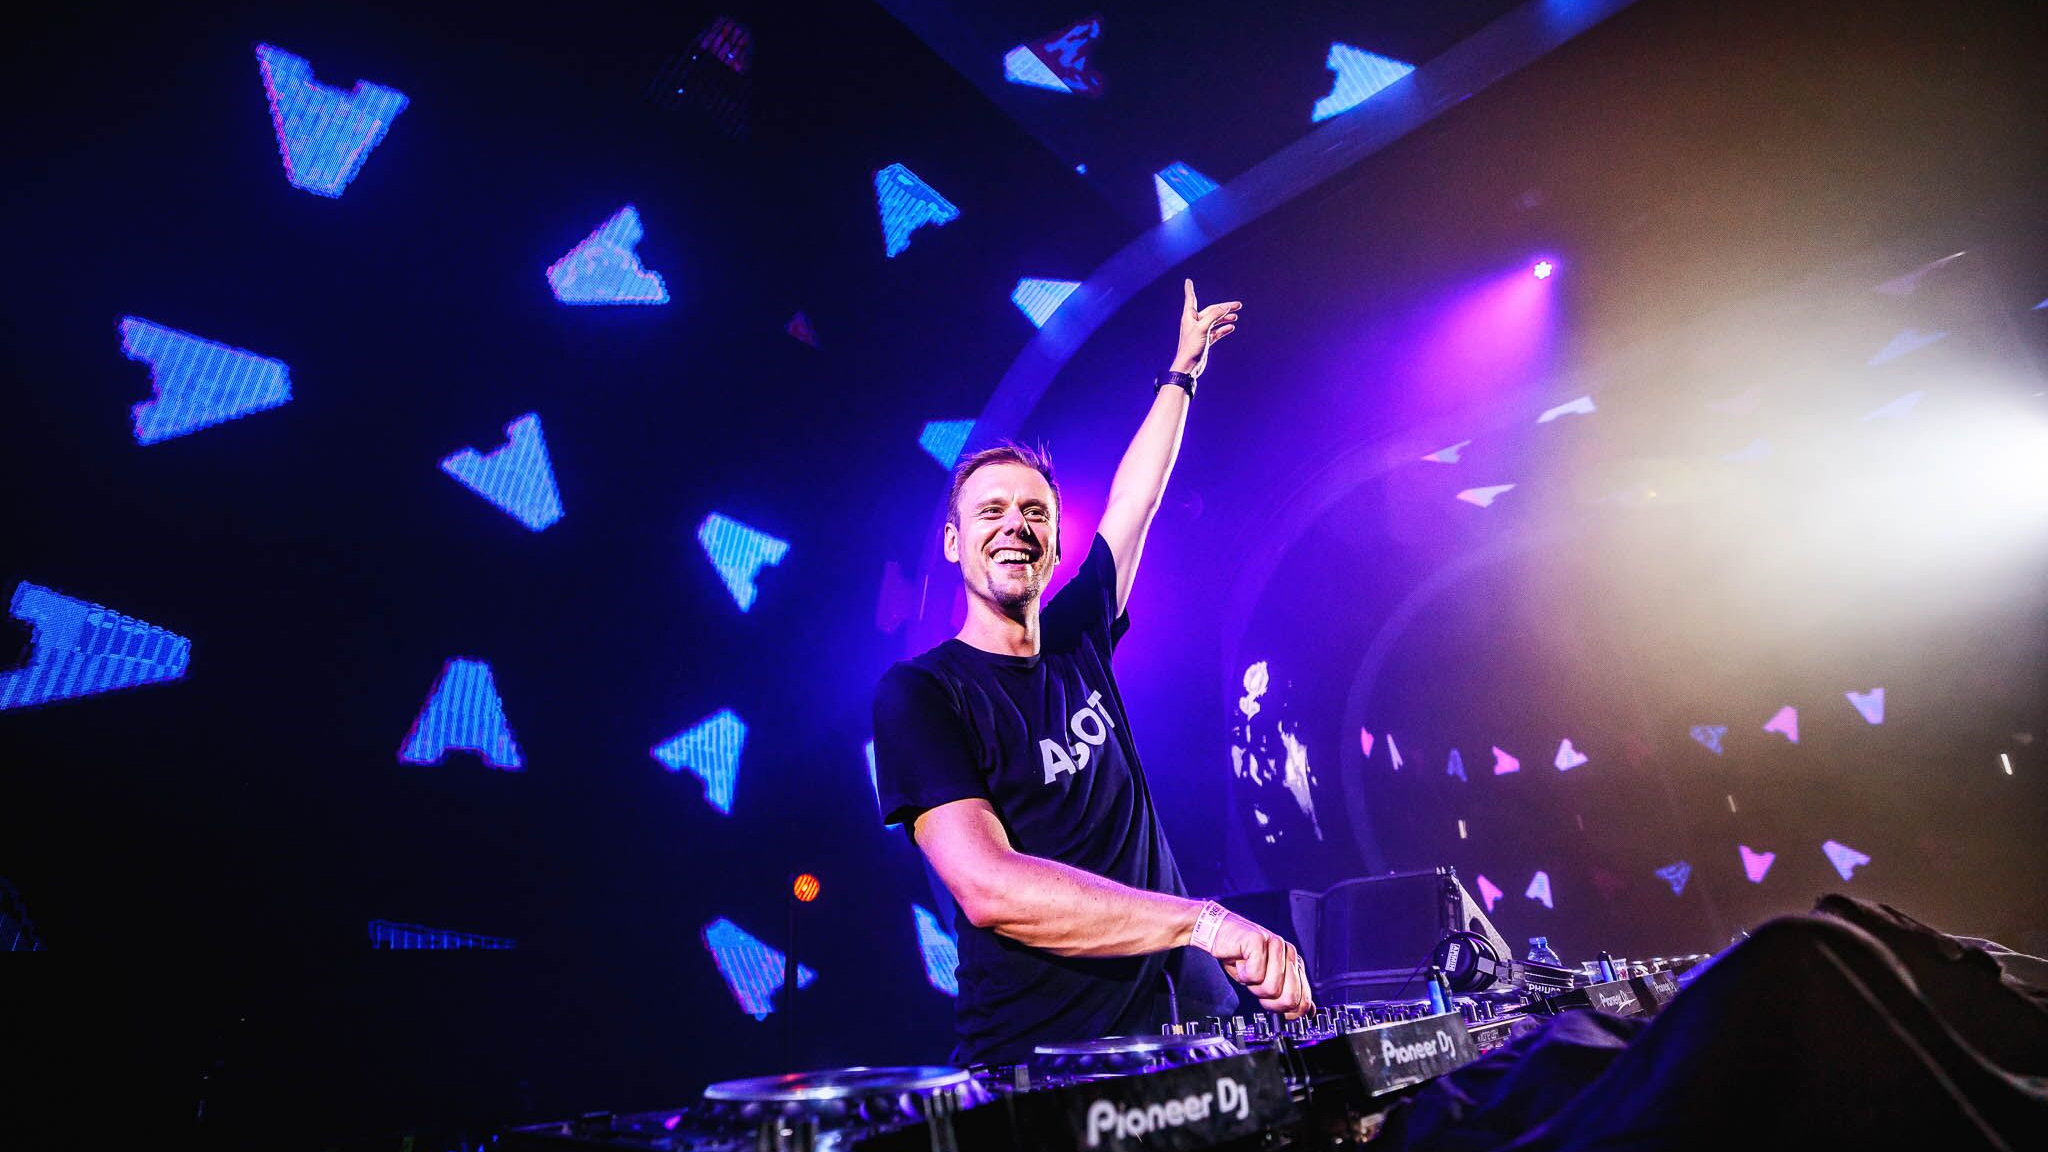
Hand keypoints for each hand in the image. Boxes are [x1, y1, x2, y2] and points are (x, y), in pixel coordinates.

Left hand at [1170, 279, 1240, 377]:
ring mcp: (1200, 332)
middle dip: (1224, 307)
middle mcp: (1194, 322)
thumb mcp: (1203, 328)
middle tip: (1238, 305)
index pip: (1190, 299)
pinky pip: (1216, 332)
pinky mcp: (1205, 341)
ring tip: (1236, 317)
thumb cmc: (1191, 347)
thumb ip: (1214, 315)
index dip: (1189, 289)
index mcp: (1189, 317)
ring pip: (1215, 321)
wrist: (1188, 367)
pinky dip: (1223, 329)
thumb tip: (1225, 306)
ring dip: (1225, 318)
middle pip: (1211, 311)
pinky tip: (1231, 328)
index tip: (1188, 281)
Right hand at [1199, 909, 1314, 1018]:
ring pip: (1271, 988)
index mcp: (1294, 964)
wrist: (1217, 934)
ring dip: (1253, 985)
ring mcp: (1276, 944)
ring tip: (1247, 970)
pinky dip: (1242, 973)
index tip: (1271, 1004)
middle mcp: (1289, 953)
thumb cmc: (1241, 957)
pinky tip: (1240, 961)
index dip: (1286, 1011)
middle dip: (1269, 1000)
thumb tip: (1308, 1012)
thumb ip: (1287, 994)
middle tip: (1256, 985)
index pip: (1303, 1001)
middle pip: (1290, 998)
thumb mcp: (1265, 981)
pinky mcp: (1259, 940)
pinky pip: (1255, 974)